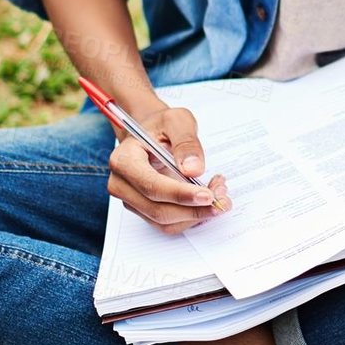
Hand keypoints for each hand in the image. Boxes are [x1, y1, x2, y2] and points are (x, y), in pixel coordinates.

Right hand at [106, 102, 230, 234]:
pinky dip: (191, 216)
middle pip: (158, 209)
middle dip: (194, 207)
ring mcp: (131, 200)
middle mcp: (122, 185)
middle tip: (222, 196)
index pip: (151, 185)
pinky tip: (208, 199)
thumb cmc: (161, 126)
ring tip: (220, 194)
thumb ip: (186, 141)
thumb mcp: (177, 120)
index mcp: (124, 160)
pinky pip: (168, 224)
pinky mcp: (143, 210)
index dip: (180, 194)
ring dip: (196, 214)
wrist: (152, 134)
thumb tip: (193, 170)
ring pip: (164, 222)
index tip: (208, 195)